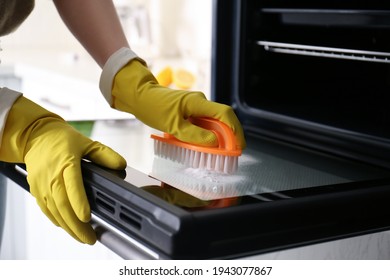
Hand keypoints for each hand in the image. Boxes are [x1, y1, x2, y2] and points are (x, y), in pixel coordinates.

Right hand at [0, 96, 126, 243]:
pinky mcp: (36, 189)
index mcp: (66, 162)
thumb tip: (121, 165)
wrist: (35, 136)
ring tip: (82, 238)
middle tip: (90, 238)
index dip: (79, 203)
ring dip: (68, 227)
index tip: (87, 217)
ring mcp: (42, 184)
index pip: (72, 185)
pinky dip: (57, 221)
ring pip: (54, 210)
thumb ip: (105, 154)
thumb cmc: (61, 139)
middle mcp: (52, 175)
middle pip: (63, 204)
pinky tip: (67, 227)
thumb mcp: (87, 142)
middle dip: (76, 225)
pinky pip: (46, 209)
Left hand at [110, 58, 245, 148]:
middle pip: (223, 118)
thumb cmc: (153, 107)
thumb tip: (214, 143)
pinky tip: (206, 145)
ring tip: (220, 152)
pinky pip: (204, 123)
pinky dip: (208, 134)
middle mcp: (201, 102)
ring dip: (219, 137)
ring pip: (214, 122)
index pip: (225, 113)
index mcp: (198, 102)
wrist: (140, 97)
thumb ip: (194, 135)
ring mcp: (196, 106)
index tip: (239, 145)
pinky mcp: (191, 111)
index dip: (236, 129)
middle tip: (232, 153)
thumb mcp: (173, 126)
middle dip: (230, 136)